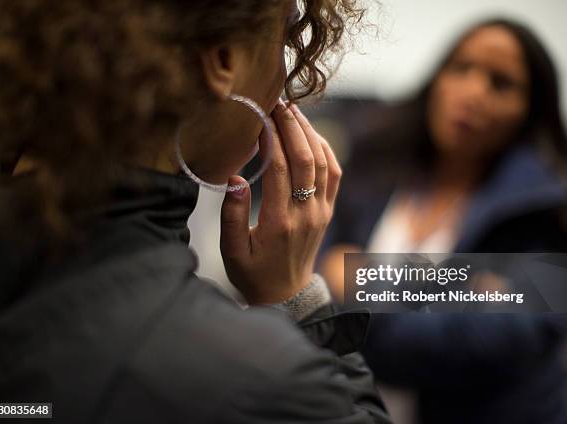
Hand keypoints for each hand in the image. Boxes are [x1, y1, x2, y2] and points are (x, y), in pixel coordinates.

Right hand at [220, 101, 340, 303]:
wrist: (285, 295)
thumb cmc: (253, 273)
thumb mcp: (232, 251)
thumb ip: (233, 215)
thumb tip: (235, 178)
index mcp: (279, 222)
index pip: (278, 169)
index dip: (270, 138)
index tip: (260, 116)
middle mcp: (306, 213)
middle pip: (305, 159)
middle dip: (292, 126)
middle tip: (278, 102)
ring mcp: (321, 211)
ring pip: (324, 162)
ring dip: (310, 133)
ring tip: (293, 111)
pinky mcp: (328, 211)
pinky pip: (334, 174)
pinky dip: (326, 149)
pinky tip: (311, 134)